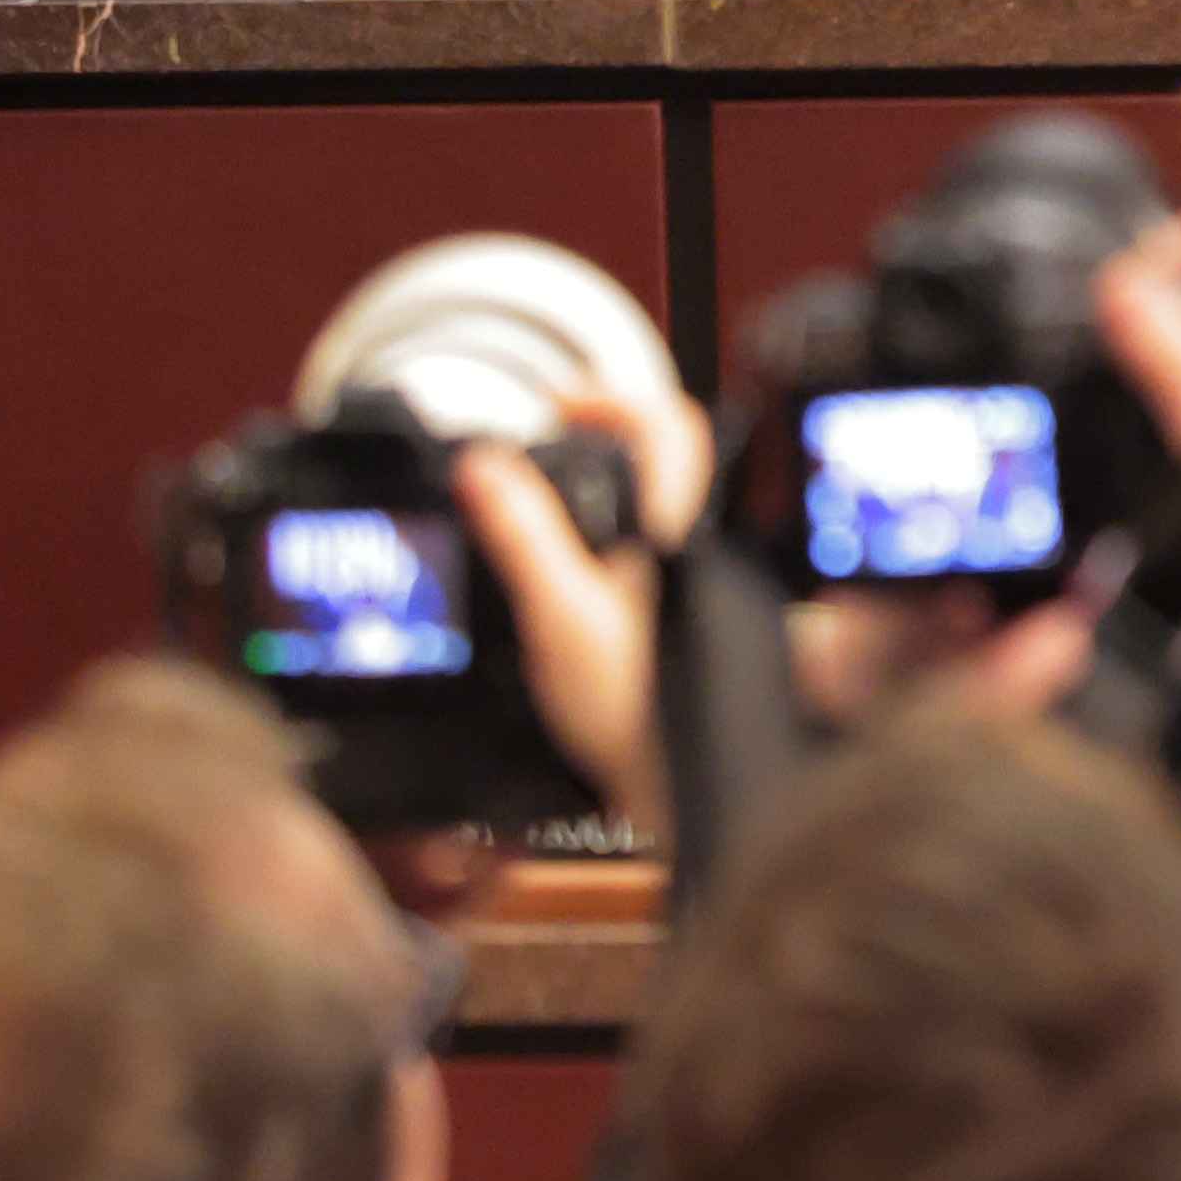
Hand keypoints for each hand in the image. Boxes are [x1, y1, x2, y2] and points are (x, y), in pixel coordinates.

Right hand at [446, 392, 702, 837]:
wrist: (677, 783)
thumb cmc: (634, 710)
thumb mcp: (559, 614)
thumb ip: (521, 534)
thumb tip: (485, 465)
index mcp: (672, 532)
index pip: (669, 425)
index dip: (612, 398)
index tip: (558, 407)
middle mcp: (694, 550)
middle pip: (660, 461)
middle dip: (596, 444)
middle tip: (542, 450)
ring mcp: (694, 585)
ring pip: (651, 510)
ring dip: (598, 496)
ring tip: (539, 510)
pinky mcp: (681, 620)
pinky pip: (646, 556)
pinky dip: (603, 545)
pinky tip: (564, 577)